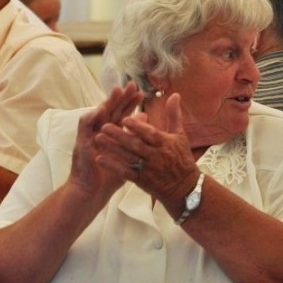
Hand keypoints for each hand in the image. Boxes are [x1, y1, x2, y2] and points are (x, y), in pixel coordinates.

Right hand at [67, 82, 142, 200]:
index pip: (120, 114)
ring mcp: (89, 136)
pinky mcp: (81, 143)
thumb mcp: (126, 154)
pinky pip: (85, 127)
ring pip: (97, 114)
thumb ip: (134, 136)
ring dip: (106, 102)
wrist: (93, 192)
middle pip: (110, 110)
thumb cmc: (109, 175)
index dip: (129, 103)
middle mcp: (99, 132)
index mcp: (111, 133)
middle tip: (131, 85)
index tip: (140, 93)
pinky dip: (92, 117)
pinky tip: (100, 110)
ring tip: (116, 91)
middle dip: (120, 97)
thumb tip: (146, 117)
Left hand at [95, 92, 200, 206]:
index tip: (125, 119)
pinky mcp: (141, 181)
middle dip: (119, 136)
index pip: (150, 134)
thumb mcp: (180, 135)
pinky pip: (125, 172)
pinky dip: (112, 165)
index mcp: (165, 143)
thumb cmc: (181, 159)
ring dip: (112, 148)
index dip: (138, 127)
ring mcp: (148, 169)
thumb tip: (174, 95)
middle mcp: (156, 156)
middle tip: (104, 127)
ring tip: (98, 138)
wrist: (184, 188)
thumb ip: (174, 115)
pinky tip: (100, 158)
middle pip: (136, 145)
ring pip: (128, 157)